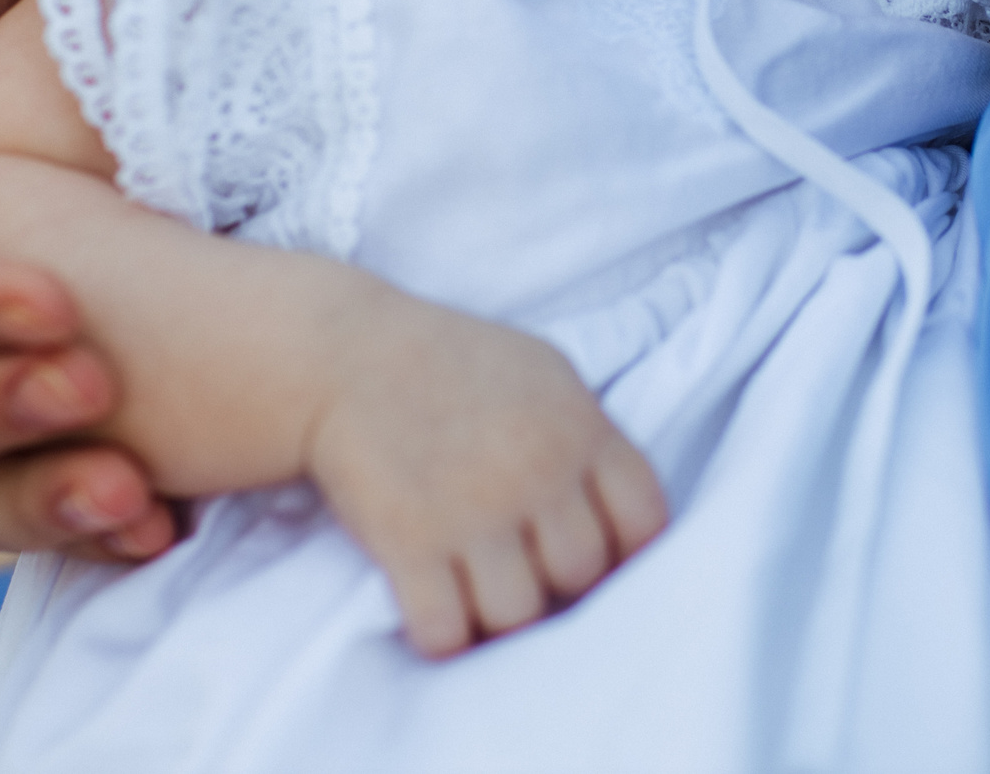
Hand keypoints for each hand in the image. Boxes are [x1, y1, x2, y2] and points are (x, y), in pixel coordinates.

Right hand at [308, 301, 667, 657]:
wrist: (344, 355)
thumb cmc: (452, 363)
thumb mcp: (544, 373)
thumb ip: (589, 436)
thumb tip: (621, 515)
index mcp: (578, 428)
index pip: (646, 523)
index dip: (628, 553)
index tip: (596, 555)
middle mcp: (535, 471)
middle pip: (583, 575)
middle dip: (558, 584)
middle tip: (525, 571)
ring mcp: (472, 509)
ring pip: (520, 614)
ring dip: (500, 615)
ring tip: (479, 592)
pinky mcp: (408, 541)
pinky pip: (445, 631)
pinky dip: (442, 634)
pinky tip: (434, 606)